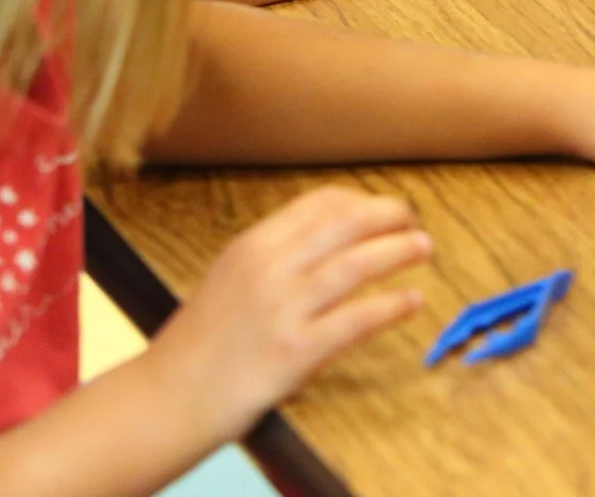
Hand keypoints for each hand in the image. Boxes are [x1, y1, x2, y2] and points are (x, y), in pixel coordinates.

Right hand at [143, 187, 429, 442]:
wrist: (170, 395)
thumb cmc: (201, 340)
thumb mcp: (229, 275)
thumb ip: (273, 254)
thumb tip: (328, 236)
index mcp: (253, 244)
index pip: (320, 204)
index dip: (361, 200)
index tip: (384, 207)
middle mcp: (270, 268)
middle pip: (345, 225)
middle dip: (388, 216)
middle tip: (414, 221)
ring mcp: (283, 309)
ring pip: (356, 265)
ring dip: (398, 252)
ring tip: (424, 249)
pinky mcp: (295, 352)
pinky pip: (355, 321)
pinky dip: (390, 306)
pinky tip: (412, 300)